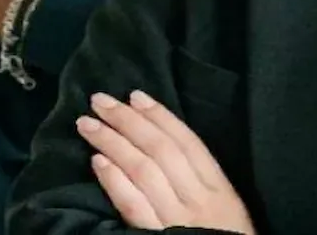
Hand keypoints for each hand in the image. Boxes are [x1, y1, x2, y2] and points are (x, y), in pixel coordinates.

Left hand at [79, 91, 253, 233]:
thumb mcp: (229, 209)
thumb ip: (203, 181)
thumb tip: (166, 144)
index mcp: (220, 189)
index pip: (188, 143)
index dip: (161, 116)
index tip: (136, 95)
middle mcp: (199, 200)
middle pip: (160, 150)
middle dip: (128, 121)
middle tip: (100, 100)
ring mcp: (178, 221)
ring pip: (143, 171)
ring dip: (113, 143)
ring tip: (87, 125)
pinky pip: (134, 206)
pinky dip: (115, 182)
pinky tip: (97, 163)